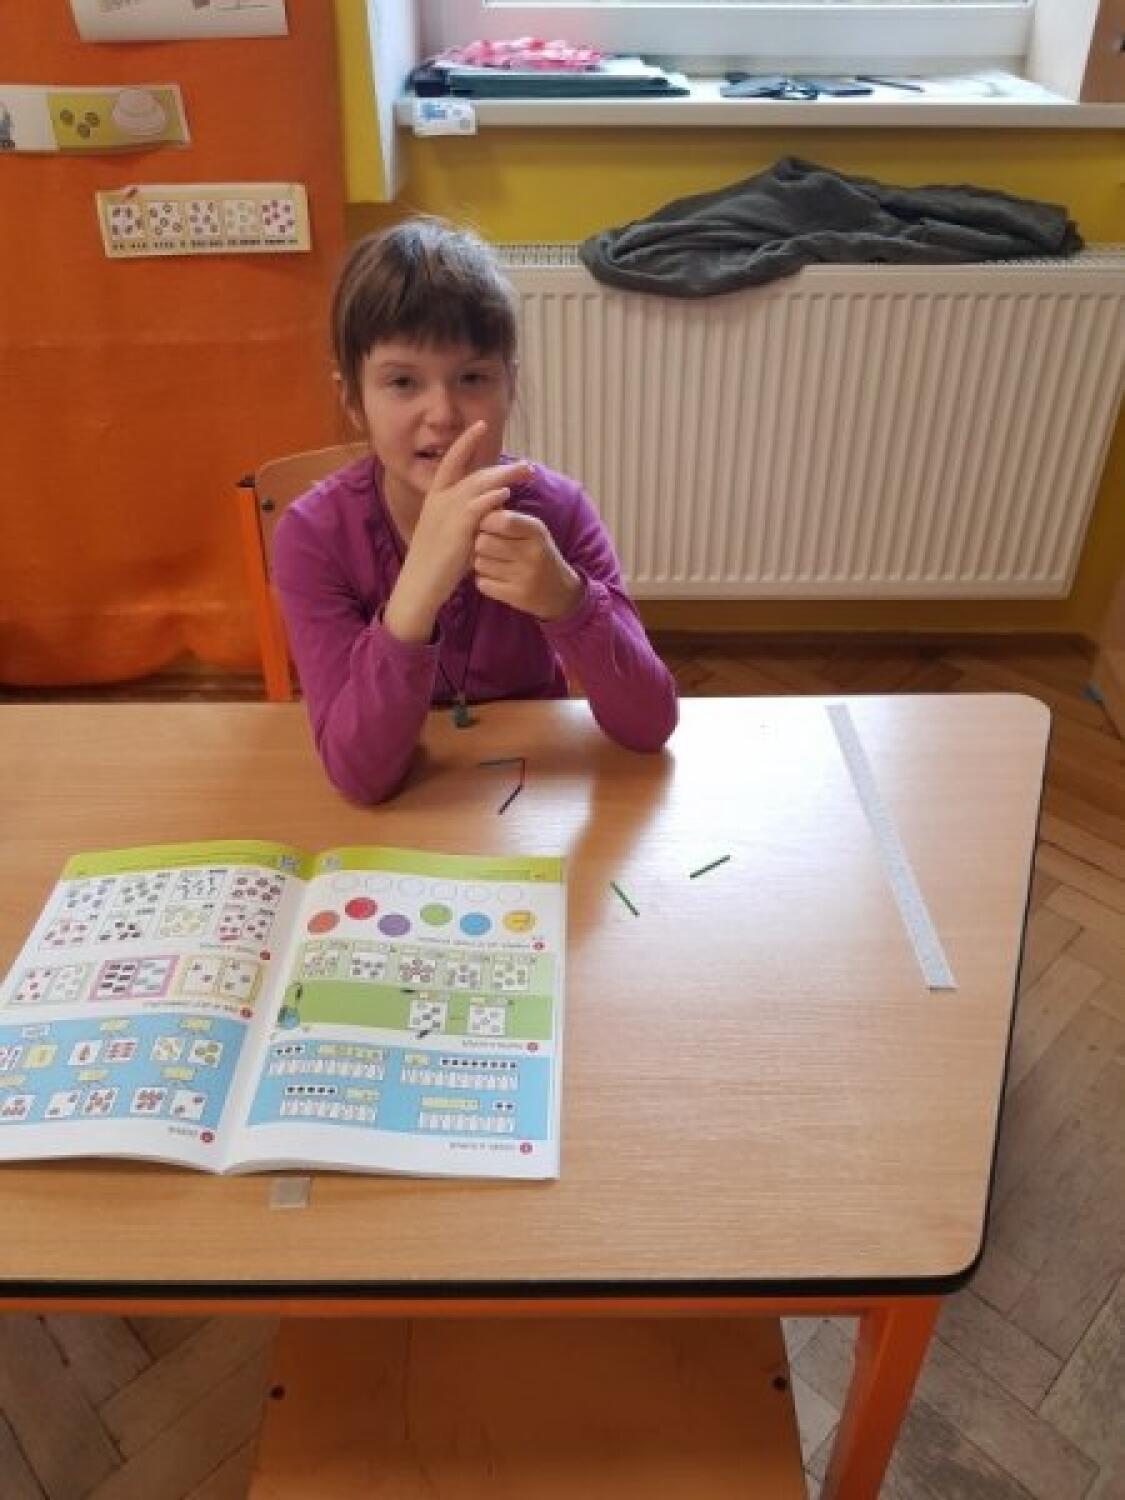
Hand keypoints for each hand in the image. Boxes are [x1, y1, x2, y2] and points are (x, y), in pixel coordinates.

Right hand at [385, 422, 529, 642]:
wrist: (419, 584)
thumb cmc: (435, 563)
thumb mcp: (449, 532)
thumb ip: (468, 515)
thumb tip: (492, 504)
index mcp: (435, 498)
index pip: (451, 461)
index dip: (465, 442)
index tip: (481, 425)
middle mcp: (440, 499)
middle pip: (474, 473)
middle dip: (502, 467)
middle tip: (527, 466)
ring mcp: (447, 512)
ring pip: (479, 485)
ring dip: (506, 476)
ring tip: (528, 472)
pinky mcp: (457, 528)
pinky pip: (478, 506)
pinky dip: (493, 497)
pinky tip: (507, 493)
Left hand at [473, 509, 582, 620]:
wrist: (560, 592)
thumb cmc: (539, 554)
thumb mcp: (533, 531)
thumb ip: (508, 518)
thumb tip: (478, 507)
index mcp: (537, 532)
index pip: (500, 520)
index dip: (486, 522)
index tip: (489, 527)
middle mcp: (532, 554)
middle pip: (483, 542)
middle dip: (481, 543)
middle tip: (490, 547)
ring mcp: (524, 577)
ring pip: (480, 563)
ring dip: (482, 562)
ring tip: (496, 563)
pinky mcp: (516, 597)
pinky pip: (482, 583)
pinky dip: (484, 580)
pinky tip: (497, 578)